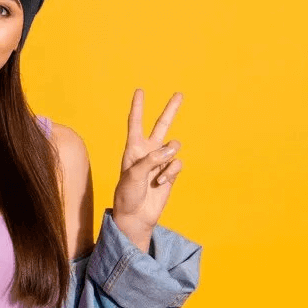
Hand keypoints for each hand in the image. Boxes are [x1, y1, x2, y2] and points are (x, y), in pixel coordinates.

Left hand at [112, 89, 184, 232]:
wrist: (135, 216)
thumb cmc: (127, 194)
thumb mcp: (133, 175)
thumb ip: (151, 159)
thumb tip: (172, 150)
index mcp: (133, 149)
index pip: (135, 123)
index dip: (138, 107)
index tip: (140, 91)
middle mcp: (148, 152)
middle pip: (161, 125)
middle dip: (171, 110)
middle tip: (179, 94)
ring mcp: (160, 162)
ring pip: (174, 146)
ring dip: (168, 159)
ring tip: (157, 174)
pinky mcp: (170, 173)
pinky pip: (177, 164)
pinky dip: (170, 174)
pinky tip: (160, 184)